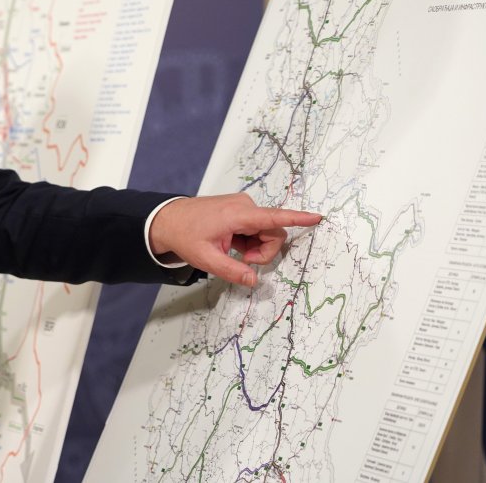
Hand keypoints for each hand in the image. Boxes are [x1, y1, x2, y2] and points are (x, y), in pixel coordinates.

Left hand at [148, 193, 320, 286]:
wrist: (168, 219)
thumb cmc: (185, 235)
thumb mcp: (206, 259)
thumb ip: (232, 271)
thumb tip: (254, 280)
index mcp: (237, 214)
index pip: (273, 217)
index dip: (297, 218)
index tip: (317, 217)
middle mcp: (244, 206)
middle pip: (273, 232)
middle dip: (264, 251)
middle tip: (243, 261)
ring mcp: (243, 207)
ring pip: (266, 232)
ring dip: (256, 247)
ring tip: (235, 252)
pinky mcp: (241, 210)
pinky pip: (258, 228)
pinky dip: (250, 241)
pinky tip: (234, 245)